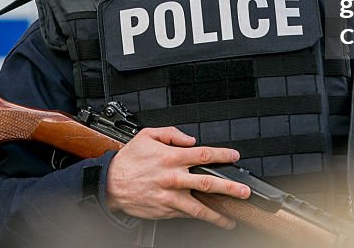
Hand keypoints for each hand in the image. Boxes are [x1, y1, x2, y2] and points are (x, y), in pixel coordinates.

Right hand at [105, 126, 250, 228]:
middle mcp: (174, 178)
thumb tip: (190, 138)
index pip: (204, 155)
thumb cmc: (128, 160)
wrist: (110, 184)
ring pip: (199, 208)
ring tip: (230, 218)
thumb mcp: (147, 135)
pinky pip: (185, 215)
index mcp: (171, 157)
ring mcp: (170, 197)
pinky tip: (208, 219)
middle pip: (208, 183)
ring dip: (217, 214)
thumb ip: (171, 134)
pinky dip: (198, 218)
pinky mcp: (165, 211)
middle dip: (230, 188)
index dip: (222, 156)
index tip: (234, 157)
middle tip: (244, 192)